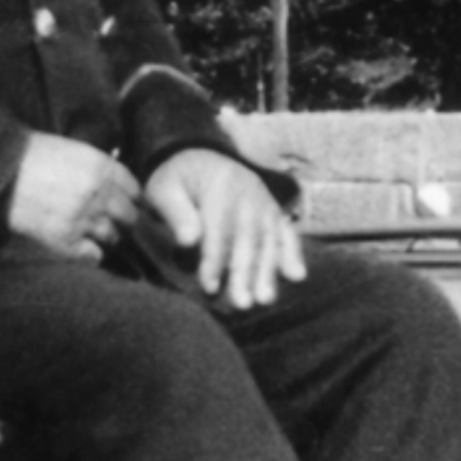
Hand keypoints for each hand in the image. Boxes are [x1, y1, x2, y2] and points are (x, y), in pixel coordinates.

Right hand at [6, 132, 141, 262]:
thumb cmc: (30, 154)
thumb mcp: (71, 149)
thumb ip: (96, 166)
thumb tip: (113, 181)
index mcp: (102, 167)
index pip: (135, 190)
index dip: (133, 198)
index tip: (129, 203)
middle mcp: (99, 195)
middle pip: (130, 216)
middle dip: (124, 219)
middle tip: (116, 222)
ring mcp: (84, 220)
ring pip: (114, 237)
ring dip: (108, 237)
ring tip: (96, 234)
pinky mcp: (65, 241)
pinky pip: (93, 256)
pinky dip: (92, 254)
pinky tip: (83, 248)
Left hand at [145, 147, 304, 311]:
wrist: (198, 157)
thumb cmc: (177, 180)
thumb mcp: (164, 188)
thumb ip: (175, 212)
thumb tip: (188, 241)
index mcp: (221, 186)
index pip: (219, 228)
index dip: (214, 259)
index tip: (209, 287)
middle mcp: (250, 193)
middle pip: (249, 238)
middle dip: (245, 273)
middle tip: (242, 304)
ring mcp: (265, 203)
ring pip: (269, 240)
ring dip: (269, 271)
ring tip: (265, 299)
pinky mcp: (273, 211)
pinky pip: (287, 233)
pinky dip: (293, 253)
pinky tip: (297, 276)